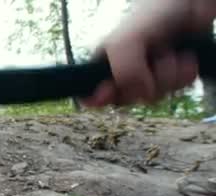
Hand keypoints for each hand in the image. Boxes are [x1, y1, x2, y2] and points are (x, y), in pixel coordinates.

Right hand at [82, 0, 215, 107]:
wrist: (191, 3)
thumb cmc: (153, 13)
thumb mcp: (125, 42)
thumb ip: (123, 71)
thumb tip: (141, 93)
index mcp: (104, 63)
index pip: (92, 95)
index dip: (101, 98)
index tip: (112, 90)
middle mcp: (124, 71)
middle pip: (126, 99)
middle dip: (144, 84)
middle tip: (150, 61)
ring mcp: (148, 74)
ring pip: (153, 96)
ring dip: (168, 76)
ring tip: (170, 53)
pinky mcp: (172, 75)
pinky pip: (176, 89)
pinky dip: (184, 75)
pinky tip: (184, 57)